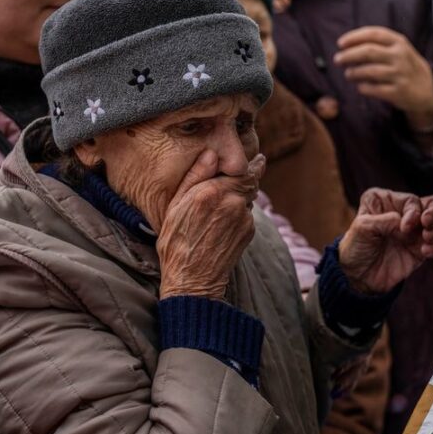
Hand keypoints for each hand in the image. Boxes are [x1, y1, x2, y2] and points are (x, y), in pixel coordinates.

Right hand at [158, 151, 265, 298]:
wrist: (192, 279)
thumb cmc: (176, 243)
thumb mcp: (175, 207)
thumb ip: (195, 177)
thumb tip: (211, 154)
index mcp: (210, 192)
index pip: (242, 170)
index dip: (251, 164)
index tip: (257, 159)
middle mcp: (231, 202)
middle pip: (250, 182)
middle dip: (249, 178)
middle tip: (249, 173)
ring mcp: (243, 218)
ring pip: (247, 199)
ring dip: (241, 198)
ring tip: (221, 208)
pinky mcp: (248, 232)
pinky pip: (246, 216)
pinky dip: (238, 215)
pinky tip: (222, 225)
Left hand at [335, 26, 432, 130]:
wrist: (427, 89)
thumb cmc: (405, 66)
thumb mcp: (398, 49)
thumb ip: (377, 44)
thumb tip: (347, 45)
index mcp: (399, 42)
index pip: (373, 34)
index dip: (354, 37)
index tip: (340, 43)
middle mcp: (400, 56)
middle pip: (368, 52)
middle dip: (348, 55)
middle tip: (337, 60)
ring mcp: (399, 74)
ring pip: (368, 71)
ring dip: (353, 73)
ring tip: (348, 74)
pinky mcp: (397, 92)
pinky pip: (373, 89)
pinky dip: (362, 87)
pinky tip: (360, 86)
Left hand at [340, 189, 432, 293]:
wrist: (358, 277)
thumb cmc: (355, 248)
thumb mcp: (362, 228)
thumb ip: (384, 220)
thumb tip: (406, 222)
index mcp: (387, 200)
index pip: (412, 200)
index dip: (414, 212)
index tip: (405, 228)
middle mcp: (404, 212)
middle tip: (427, 227)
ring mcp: (416, 231)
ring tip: (427, 241)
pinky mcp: (423, 248)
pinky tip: (426, 252)